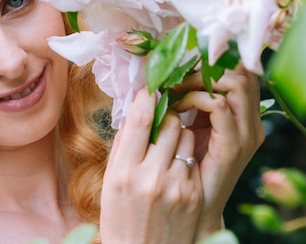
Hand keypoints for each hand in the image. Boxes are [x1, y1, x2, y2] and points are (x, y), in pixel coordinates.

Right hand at [100, 88, 202, 243]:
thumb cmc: (121, 215)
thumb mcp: (111, 180)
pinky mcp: (193, 194)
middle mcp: (150, 177)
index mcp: (123, 171)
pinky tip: (176, 169)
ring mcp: (176, 186)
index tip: (149, 90)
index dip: (147, 98)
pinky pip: (194, 158)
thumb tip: (135, 110)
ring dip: (178, 134)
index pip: (140, 119)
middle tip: (161, 118)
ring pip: (186, 137)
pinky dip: (186, 157)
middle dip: (166, 115)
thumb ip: (123, 145)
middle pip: (169, 123)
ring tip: (168, 147)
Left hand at [173, 65, 265, 238]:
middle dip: (207, 63)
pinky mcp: (235, 144)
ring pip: (235, 82)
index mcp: (243, 114)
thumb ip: (188, 100)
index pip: (241, 69)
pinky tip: (177, 106)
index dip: (215, 56)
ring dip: (200, 78)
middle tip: (178, 72)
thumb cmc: (186, 164)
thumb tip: (167, 70)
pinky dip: (195, 98)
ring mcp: (247, 132)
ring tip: (176, 87)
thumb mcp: (190, 126)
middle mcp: (252, 120)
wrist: (195, 208)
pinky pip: (219, 106)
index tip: (184, 59)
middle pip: (243, 69)